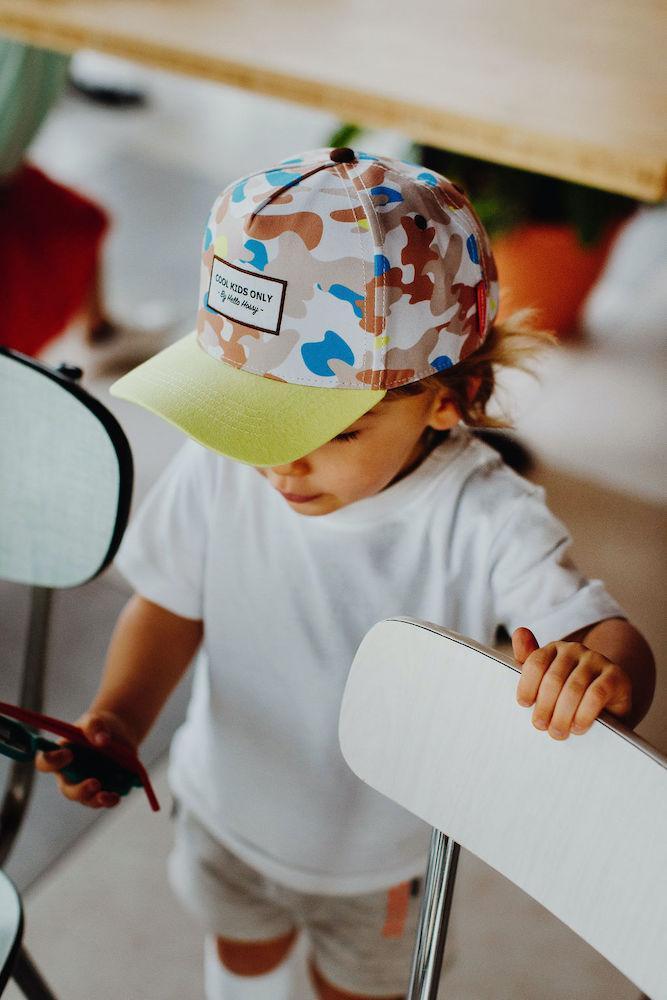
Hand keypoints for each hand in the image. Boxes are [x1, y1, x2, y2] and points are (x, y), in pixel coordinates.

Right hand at [35, 709, 137, 808]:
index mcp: (59, 756)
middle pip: (67, 790)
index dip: (52, 761)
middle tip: (94, 783)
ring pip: (87, 799)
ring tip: (109, 796)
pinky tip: (117, 796)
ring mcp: (85, 786)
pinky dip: (111, 799)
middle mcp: (69, 776)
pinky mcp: (102, 791)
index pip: (45, 762)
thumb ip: (95, 726)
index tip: (68, 754)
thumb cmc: (98, 727)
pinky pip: (104, 800)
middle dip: (80, 791)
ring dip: (97, 800)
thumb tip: (102, 740)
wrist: (118, 734)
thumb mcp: (95, 721)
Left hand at [512, 627, 631, 739]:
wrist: (609, 705)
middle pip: (553, 678)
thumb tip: (519, 632)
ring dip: (562, 715)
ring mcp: (597, 661)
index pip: (536, 662)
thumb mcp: (547, 681)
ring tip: (558, 732)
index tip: (524, 705)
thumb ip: (529, 661)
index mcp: (554, 649)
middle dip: (544, 706)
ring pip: (574, 688)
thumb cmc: (571, 695)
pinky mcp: (616, 676)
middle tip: (541, 726)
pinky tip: (578, 727)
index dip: (527, 685)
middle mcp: (575, 650)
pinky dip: (584, 714)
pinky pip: (596, 694)